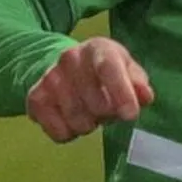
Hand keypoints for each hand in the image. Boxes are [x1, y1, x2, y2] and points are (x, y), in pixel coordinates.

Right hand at [26, 37, 155, 142]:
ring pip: (78, 121)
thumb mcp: (126, 68)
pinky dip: (71, 133)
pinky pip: (60, 133)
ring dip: (90, 124)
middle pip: (97, 104)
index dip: (121, 93)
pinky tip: (72, 117)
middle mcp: (70, 58)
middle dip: (109, 114)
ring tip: (90, 110)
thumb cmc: (104, 69)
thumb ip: (138, 82)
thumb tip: (145, 97)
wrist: (66, 66)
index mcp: (97, 48)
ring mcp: (50, 78)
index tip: (131, 115)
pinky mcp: (35, 99)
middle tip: (108, 108)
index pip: (108, 69)